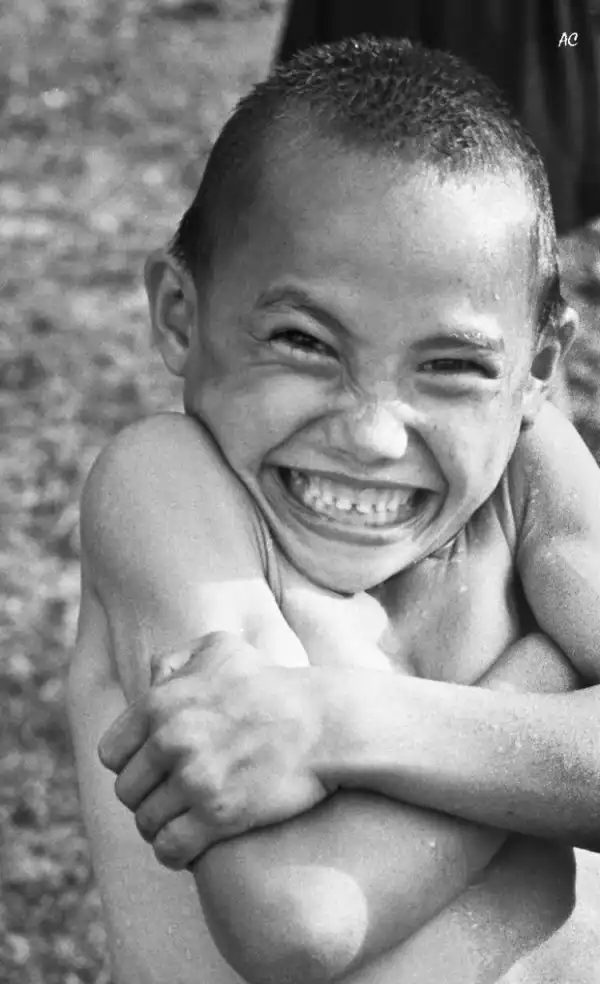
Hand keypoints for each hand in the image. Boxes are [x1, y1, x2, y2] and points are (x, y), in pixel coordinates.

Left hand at [98, 632, 328, 868]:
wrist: (325, 722)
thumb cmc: (274, 683)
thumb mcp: (222, 649)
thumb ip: (178, 659)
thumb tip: (153, 677)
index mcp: (161, 702)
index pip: (111, 753)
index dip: (129, 765)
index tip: (152, 772)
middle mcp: (171, 739)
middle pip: (126, 792)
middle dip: (146, 798)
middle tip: (170, 800)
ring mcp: (194, 779)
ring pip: (146, 823)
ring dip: (160, 828)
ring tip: (180, 825)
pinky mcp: (218, 815)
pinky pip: (171, 849)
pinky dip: (176, 853)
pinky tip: (192, 848)